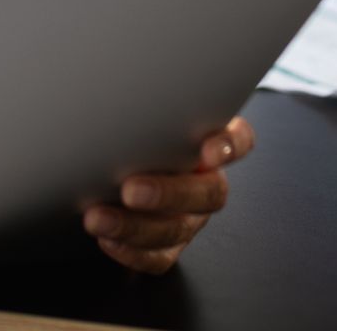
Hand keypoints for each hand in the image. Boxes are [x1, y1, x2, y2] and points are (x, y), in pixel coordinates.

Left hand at [84, 117, 254, 272]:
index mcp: (210, 142)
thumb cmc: (131, 130)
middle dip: (169, 194)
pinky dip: (131, 252)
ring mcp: (191, 217)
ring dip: (135, 227)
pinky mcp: (170, 246)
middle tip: (130, 190)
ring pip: (177, 229)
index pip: (239, 140)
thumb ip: (147, 105)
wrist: (113, 164)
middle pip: (209, 193)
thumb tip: (115, 79)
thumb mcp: (143, 112)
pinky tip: (106, 238)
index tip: (208, 148)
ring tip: (98, 218)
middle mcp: (206, 182)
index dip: (229, 145)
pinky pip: (158, 257)